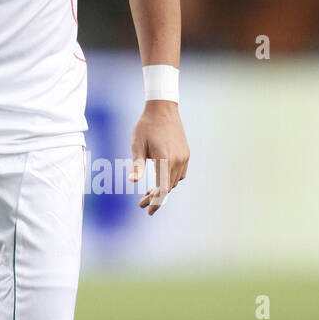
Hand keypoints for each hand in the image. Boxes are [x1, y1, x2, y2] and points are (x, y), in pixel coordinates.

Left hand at [128, 101, 188, 215]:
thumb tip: (132, 181)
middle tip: (141, 202)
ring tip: (148, 191)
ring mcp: (184, 157)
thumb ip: (137, 165)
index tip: (148, 211)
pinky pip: (180, 173)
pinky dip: (170, 179)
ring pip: (174, 181)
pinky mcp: (186, 153)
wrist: (162, 108)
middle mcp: (177, 160)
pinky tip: (160, 177)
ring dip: (163, 188)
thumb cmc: (146, 126)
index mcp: (164, 160)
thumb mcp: (137, 145)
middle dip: (155, 197)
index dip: (156, 202)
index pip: (162, 189)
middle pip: (167, 187)